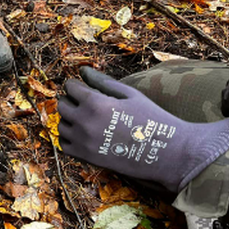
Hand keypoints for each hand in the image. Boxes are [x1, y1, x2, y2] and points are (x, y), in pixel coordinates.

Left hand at [58, 67, 228, 192]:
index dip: (77, 86)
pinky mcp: (86, 158)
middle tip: (86, 103)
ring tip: (88, 119)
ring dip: (70, 120)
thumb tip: (83, 71)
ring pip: (61, 125)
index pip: (70, 87)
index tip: (85, 88)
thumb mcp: (130, 95)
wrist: (166, 152)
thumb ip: (103, 82)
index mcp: (96, 103)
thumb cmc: (151, 119)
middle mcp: (85, 122)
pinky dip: (70, 138)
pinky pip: (65, 145)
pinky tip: (85, 135)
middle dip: (71, 101)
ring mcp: (83, 142)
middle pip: (62, 105)